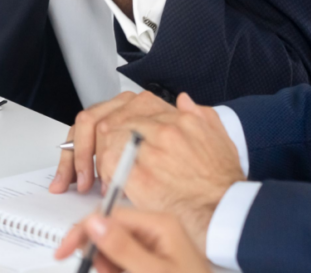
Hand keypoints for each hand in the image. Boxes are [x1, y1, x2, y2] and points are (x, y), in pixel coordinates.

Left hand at [54, 92, 243, 251]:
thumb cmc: (223, 181)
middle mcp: (161, 126)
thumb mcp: (217, 137)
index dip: (109, 129)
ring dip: (90, 157)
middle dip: (90, 142)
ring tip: (88, 177)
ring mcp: (150, 147)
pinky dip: (100, 172)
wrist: (227, 210)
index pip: (127, 109)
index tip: (103, 143)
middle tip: (84, 163)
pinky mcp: (140, 173)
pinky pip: (108, 163)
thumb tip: (183, 101)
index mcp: (175, 116)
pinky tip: (102, 185)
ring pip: (104, 137)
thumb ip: (199, 114)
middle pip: (109, 120)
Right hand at [55, 209, 211, 272]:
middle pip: (109, 232)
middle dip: (101, 256)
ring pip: (113, 250)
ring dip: (110, 267)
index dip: (84, 231)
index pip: (111, 215)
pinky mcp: (151, 260)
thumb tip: (94, 223)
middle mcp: (156, 230)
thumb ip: (122, 248)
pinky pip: (122, 261)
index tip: (65, 249)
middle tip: (106, 272)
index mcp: (160, 223)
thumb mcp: (154, 272)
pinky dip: (117, 270)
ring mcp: (154, 246)